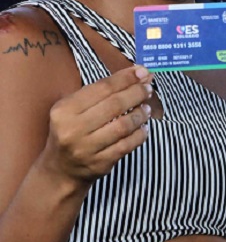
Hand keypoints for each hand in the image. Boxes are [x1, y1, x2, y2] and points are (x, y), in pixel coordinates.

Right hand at [37, 66, 152, 185]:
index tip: (142, 71)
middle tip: (148, 88)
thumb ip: (102, 90)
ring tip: (146, 108)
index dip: (126, 78)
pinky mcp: (100, 163)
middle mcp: (73, 129)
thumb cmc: (71, 130)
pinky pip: (127, 145)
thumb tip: (138, 73)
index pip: (102, 88)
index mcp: (64, 110)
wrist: (61, 169)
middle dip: (137, 93)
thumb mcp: (73, 108)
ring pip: (123, 126)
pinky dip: (140, 134)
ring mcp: (86, 148)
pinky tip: (143, 127)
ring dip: (140, 114)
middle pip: (115, 105)